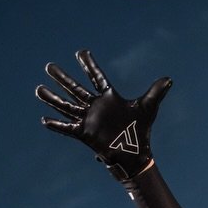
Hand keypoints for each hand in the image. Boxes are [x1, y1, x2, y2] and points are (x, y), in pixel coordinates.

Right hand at [37, 49, 171, 180]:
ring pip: (66, 106)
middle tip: (49, 66)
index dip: (89, 65)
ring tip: (38, 89)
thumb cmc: (141, 132)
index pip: (97, 77)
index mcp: (109, 98)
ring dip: (52, 98)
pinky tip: (44, 120)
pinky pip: (67, 128)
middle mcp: (95, 107)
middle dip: (62, 78)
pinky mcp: (84, 134)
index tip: (81, 52)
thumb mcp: (147, 108)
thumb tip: (169, 79)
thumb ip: (155, 92)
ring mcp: (88, 120)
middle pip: (75, 89)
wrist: (134, 155)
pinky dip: (56, 125)